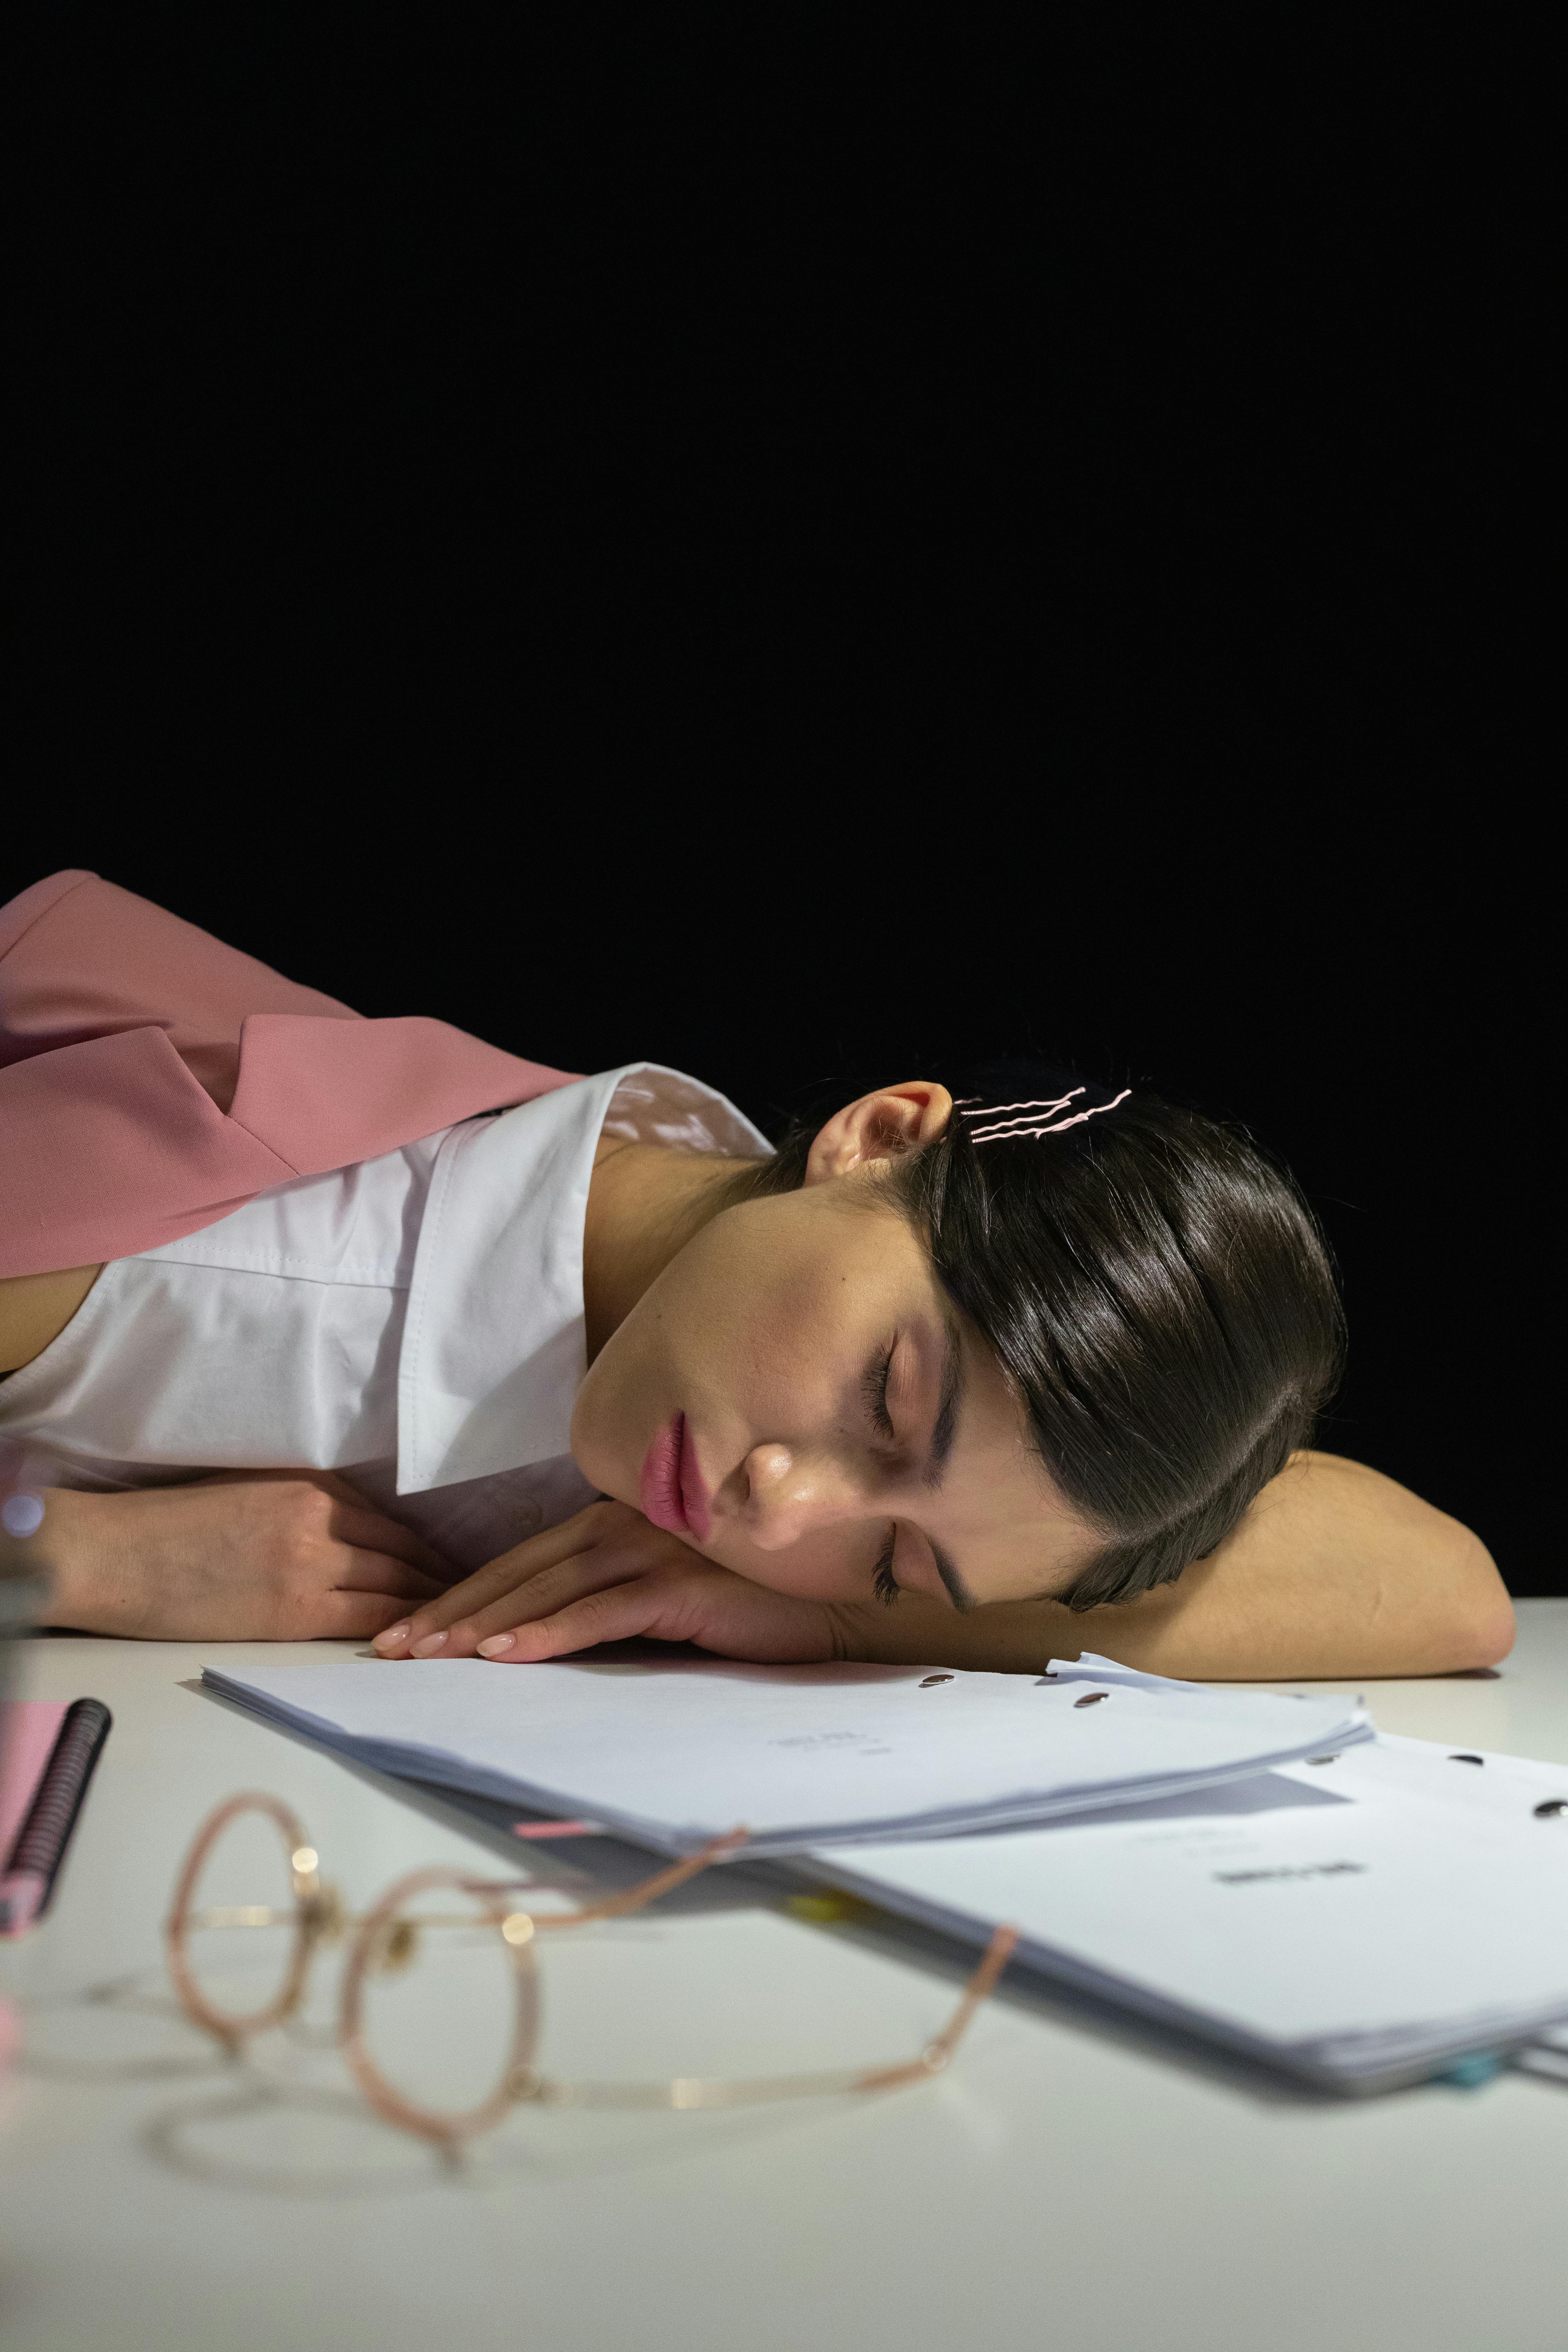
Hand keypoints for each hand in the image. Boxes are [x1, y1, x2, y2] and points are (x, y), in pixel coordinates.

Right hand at [41, 1472, 452, 1640]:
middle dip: (441, 1580)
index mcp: (312, 1485)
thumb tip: (355, 1534)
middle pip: (404, 1554)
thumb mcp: (253, 1492)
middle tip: (474, 1601)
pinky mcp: (293, 1610)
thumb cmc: (170, 1525)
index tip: (452, 1568)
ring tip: (456, 1627)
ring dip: (430, 1608)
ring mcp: (310, 1564)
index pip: (392, 1522)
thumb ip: (306, 1506)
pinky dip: (399, 1632)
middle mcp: (322, 1518)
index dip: (427, 1550)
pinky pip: (368, 1621)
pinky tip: (419, 1646)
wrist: (114, 1554)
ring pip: (394, 1588)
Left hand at [372, 1499, 837, 1664]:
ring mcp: (650, 1548)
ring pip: (548, 1588)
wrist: (818, 1610)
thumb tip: (522, 1643)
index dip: (457, 1596)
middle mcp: (622, 1524)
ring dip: (486, 1623)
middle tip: (392, 1647)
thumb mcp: (649, 1602)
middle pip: (519, 1571)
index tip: (402, 1631)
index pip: (517, 1563)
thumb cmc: (731, 1605)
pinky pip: (600, 1612)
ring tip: (431, 1654)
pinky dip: (549, 1633)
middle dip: (451, 1611)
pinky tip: (506, 1656)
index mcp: (608, 1521)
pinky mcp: (676, 1582)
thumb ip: (596, 1605)